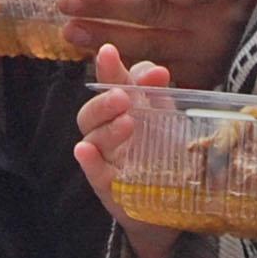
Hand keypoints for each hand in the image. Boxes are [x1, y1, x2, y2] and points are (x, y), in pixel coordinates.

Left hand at [56, 0, 256, 86]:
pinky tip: (94, 56)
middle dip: (107, 8)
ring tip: (69, 30)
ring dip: (105, 38)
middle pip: (152, 17)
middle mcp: (211, 24)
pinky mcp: (198, 75)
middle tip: (67, 2)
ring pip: (147, 47)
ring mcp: (203, 54)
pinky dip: (125, 66)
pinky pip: (156, 74)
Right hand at [73, 43, 179, 257]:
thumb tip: (158, 72)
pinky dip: (89, 161)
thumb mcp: (164, 117)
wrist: (170, 204)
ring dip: (105, 127)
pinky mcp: (109, 187)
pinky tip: (86, 151)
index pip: (109, 84)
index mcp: (121, 109)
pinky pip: (94, 173)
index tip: (114, 53)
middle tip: (124, 96)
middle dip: (105, 100)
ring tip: (127, 123)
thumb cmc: (163, 151)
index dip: (111, 68)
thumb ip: (156, 92)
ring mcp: (106, 160)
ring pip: (93, 139)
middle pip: (91, 112)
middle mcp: (107, 132)